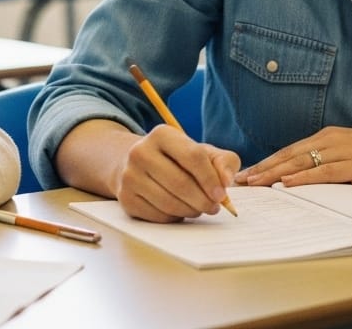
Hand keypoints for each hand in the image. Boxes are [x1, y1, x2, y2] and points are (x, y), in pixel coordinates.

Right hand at [115, 124, 239, 222]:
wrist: (139, 165)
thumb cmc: (178, 160)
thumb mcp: (202, 152)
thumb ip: (223, 162)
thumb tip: (226, 181)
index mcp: (162, 134)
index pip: (193, 156)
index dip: (210, 179)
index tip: (222, 194)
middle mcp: (140, 152)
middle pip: (180, 183)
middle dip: (203, 200)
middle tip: (214, 207)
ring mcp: (129, 176)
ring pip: (169, 203)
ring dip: (191, 210)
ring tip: (199, 208)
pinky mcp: (126, 198)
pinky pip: (158, 216)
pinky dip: (175, 217)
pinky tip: (180, 209)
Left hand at [235, 126, 351, 187]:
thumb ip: (332, 163)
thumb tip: (308, 178)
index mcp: (329, 137)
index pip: (290, 150)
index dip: (267, 162)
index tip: (247, 174)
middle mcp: (332, 140)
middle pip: (289, 155)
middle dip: (262, 168)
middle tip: (240, 181)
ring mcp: (343, 150)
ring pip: (301, 162)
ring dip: (275, 173)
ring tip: (255, 183)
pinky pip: (324, 171)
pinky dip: (304, 177)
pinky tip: (288, 183)